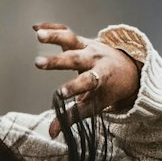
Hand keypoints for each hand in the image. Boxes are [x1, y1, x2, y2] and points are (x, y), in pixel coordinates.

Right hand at [32, 21, 141, 137]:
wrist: (126, 68)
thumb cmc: (108, 90)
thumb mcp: (94, 104)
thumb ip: (73, 116)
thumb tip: (52, 133)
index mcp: (101, 76)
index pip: (87, 82)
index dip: (74, 88)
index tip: (59, 94)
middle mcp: (95, 59)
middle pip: (75, 58)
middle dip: (57, 61)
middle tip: (38, 63)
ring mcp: (88, 46)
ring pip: (71, 38)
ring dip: (54, 36)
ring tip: (38, 35)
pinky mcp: (81, 39)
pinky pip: (66, 31)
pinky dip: (51, 27)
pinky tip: (35, 27)